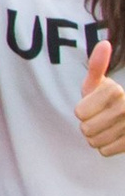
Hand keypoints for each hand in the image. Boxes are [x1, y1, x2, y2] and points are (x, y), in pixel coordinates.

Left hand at [77, 39, 124, 155]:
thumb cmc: (104, 99)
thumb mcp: (97, 83)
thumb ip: (97, 66)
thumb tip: (105, 43)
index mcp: (114, 90)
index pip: (80, 113)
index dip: (82, 112)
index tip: (93, 105)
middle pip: (86, 129)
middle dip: (87, 126)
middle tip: (98, 118)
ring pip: (95, 142)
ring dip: (95, 138)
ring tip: (105, 127)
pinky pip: (105, 152)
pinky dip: (105, 147)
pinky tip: (113, 137)